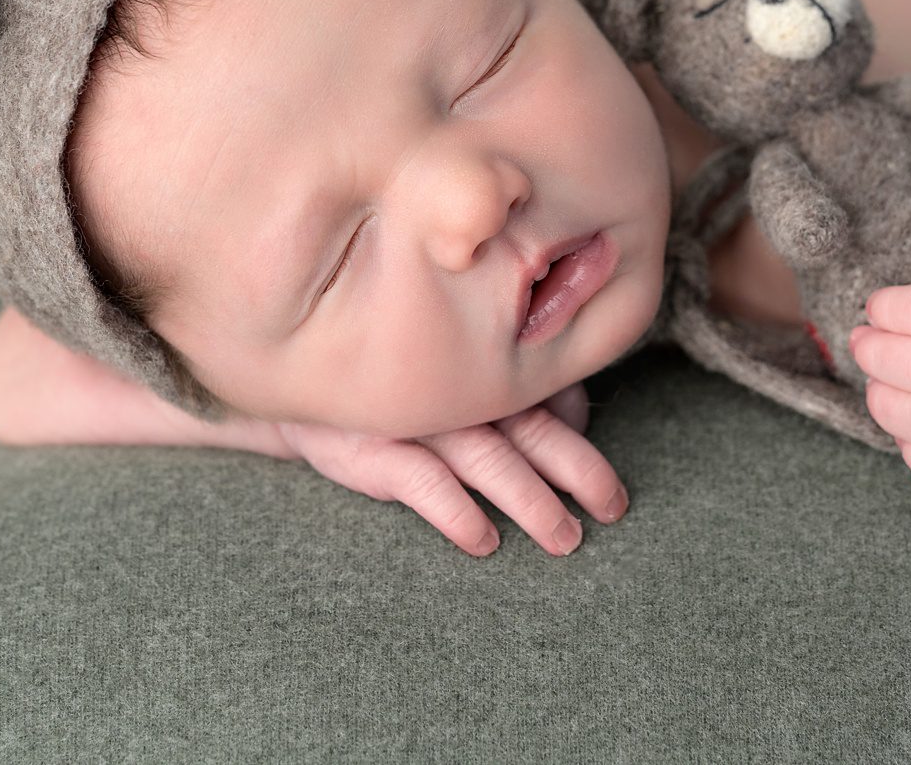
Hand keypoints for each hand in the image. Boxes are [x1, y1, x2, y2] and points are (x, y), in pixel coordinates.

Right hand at [273, 383, 629, 557]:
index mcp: (486, 368)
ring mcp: (417, 419)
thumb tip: (576, 414)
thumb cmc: (396, 385)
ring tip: (565, 539)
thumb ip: (517, 391)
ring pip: (490, 460)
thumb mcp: (457, 380)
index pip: (552, 396)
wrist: (295, 383)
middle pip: (534, 429)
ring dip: (531, 502)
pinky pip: (423, 482)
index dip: (582, 431)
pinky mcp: (373, 450)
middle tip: (614, 508)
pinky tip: (484, 542)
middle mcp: (459, 390)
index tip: (602, 480)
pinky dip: (457, 513)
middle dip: (581, 470)